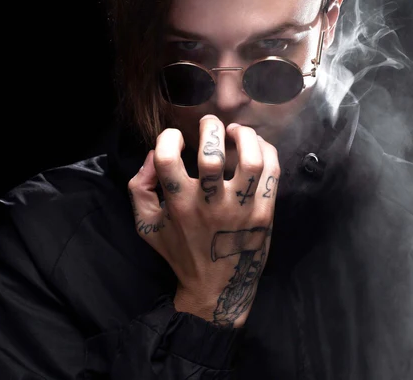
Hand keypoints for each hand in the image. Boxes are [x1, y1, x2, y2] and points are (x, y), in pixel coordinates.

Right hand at [127, 114, 279, 326]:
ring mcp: (241, 209)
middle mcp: (210, 205)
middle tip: (210, 124)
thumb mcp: (147, 225)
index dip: (168, 138)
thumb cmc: (180, 251)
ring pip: (251, 160)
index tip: (175, 137)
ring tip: (236, 131)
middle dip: (211, 128)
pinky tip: (256, 146)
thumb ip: (139, 188)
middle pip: (212, 155)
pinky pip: (272, 171)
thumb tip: (153, 154)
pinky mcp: (265, 212)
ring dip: (244, 136)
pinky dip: (266, 149)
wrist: (217, 287)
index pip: (168, 159)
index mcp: (179, 205)